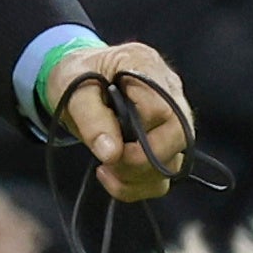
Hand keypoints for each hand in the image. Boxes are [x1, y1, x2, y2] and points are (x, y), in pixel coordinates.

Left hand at [52, 41, 194, 202]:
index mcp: (147, 66)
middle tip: (108, 164)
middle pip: (179, 137)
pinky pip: (162, 174)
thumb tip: (111, 153)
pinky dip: (138, 185)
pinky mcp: (162, 140)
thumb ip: (92, 119)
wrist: (73, 76)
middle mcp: (168, 90)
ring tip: (106, 169)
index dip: (143, 141)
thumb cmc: (74, 75)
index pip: (165, 111)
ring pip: (174, 161)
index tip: (111, 153)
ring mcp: (169, 116)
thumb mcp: (73, 90)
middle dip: (143, 163)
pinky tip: (113, 175)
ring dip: (138, 178)